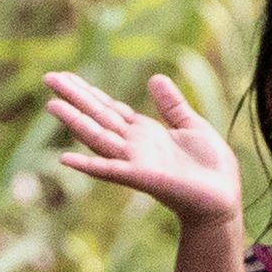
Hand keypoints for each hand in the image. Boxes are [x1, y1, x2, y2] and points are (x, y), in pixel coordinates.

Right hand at [42, 70, 246, 233]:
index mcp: (143, 132)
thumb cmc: (209, 166)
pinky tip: (65, 158)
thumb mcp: (191, 125)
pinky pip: (110, 171)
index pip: (109, 108)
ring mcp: (134, 162)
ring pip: (97, 137)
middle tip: (48, 77)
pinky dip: (87, 165)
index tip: (66, 75)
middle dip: (73, 98)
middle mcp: (132, 145)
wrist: (223, 196)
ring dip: (74, 122)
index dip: (88, 91)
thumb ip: (171, 104)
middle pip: (97, 117)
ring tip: (51, 105)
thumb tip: (155, 77)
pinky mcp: (141, 178)